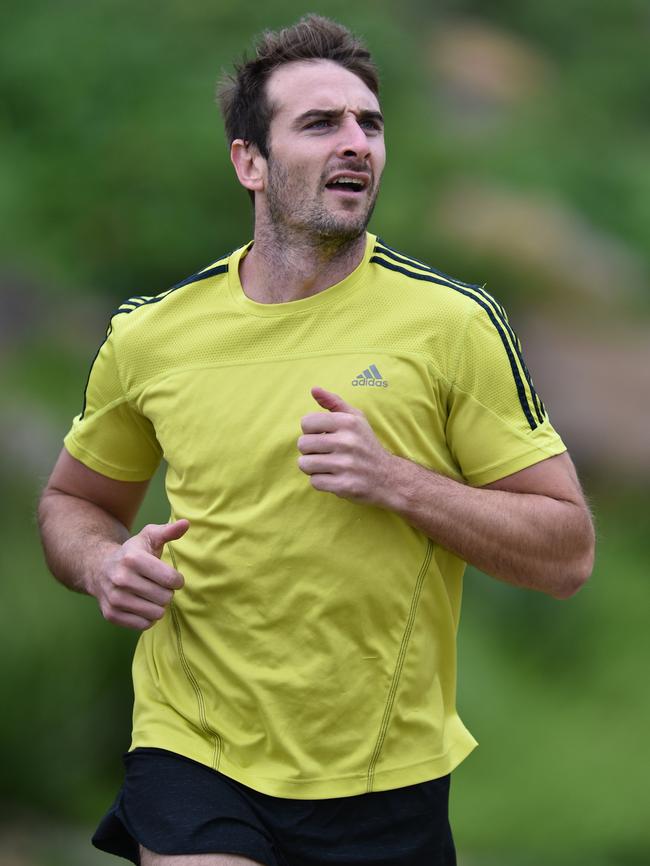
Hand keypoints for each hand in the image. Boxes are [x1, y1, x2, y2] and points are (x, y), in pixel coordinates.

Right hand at [92, 519, 188, 629]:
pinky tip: (142, 605)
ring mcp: (114, 598)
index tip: (172, 578)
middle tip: (158, 586)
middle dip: (167, 592)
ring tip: (150, 595)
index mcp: (133, 559)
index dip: (177, 580)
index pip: (170, 579)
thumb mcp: (149, 537)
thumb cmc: (132, 553)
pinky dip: (148, 618)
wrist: (99, 569)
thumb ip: (168, 531)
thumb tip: (186, 523)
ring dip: (158, 605)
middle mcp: (120, 579)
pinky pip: (144, 624)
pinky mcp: (111, 614)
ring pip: (156, 613)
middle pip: (165, 597)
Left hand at [297, 387, 393, 505]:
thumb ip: (333, 402)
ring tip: (328, 465)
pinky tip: (334, 477)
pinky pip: (314, 482)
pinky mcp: (344, 485)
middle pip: (302, 444)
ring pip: (305, 464)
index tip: (324, 436)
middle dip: (310, 450)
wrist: (388, 477)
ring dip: (313, 467)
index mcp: (348, 422)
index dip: (311, 430)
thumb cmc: (366, 444)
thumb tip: (313, 389)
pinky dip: (321, 481)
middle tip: (325, 453)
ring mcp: (346, 465)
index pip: (306, 422)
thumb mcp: (356, 418)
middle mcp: (347, 442)